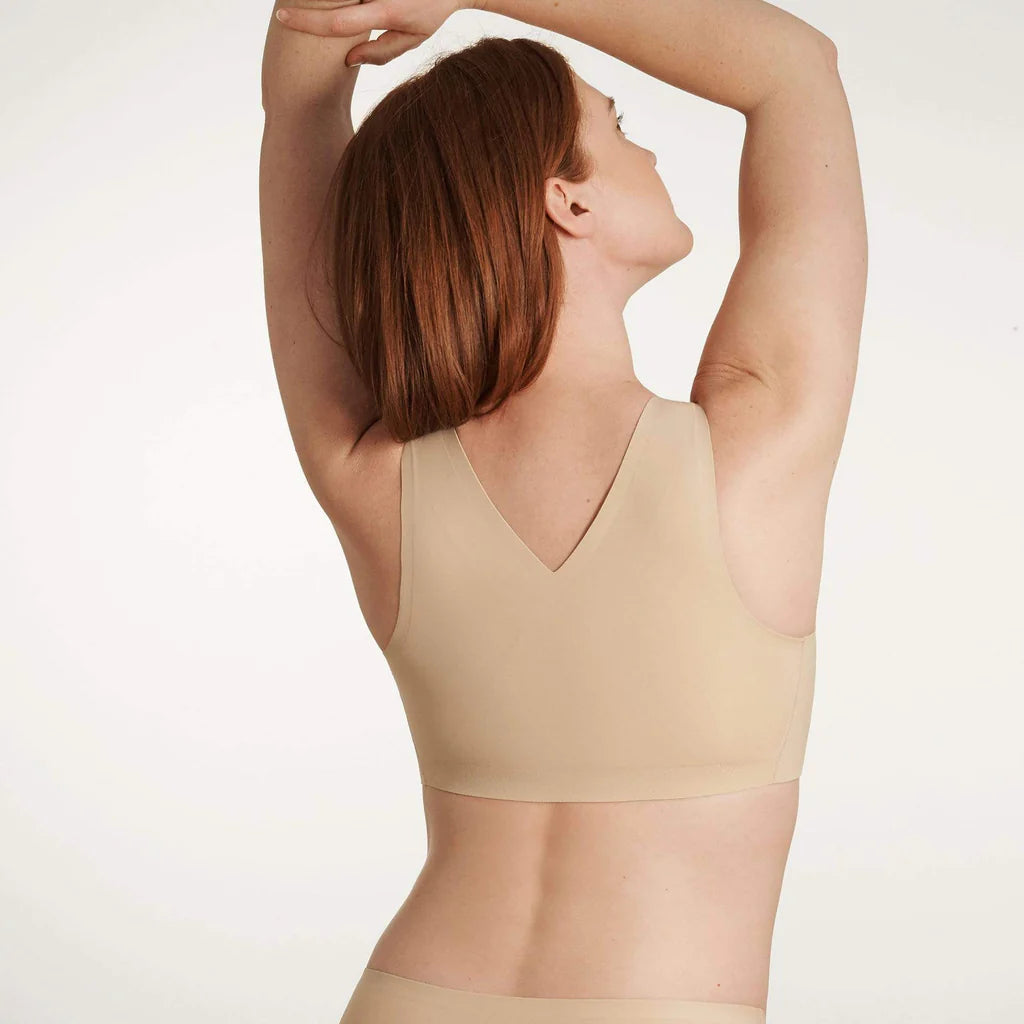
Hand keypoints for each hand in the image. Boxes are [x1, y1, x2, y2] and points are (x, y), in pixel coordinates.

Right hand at [275, 0, 465, 65]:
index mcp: (386, 10)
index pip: (337, 22)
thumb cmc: (435, 9)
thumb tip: (348, 60)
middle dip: (310, 3)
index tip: (282, 18)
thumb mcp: (415, 37)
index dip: (306, 22)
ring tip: (318, 10)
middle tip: (287, 11)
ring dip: (327, 2)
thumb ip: (382, 52)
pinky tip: (341, 4)